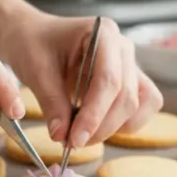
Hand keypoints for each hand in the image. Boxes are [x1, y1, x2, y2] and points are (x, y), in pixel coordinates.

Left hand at [0, 12, 161, 146]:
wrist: (33, 36)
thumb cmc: (33, 44)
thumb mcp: (36, 70)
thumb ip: (52, 103)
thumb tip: (62, 136)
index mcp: (102, 33)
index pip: (108, 80)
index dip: (94, 115)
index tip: (74, 139)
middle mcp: (122, 47)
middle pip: (126, 96)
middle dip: (101, 126)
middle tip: (72, 143)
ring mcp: (130, 64)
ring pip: (138, 104)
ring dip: (114, 128)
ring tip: (82, 136)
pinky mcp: (130, 80)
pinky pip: (143, 105)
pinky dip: (125, 123)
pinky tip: (99, 128)